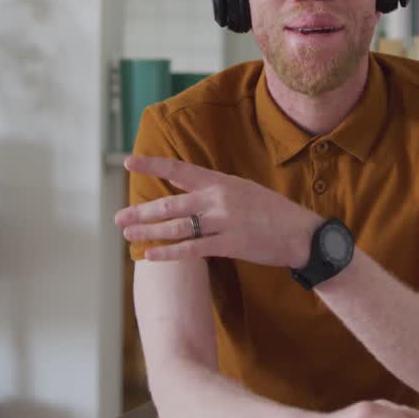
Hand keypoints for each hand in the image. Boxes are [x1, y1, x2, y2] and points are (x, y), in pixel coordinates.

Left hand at [116, 155, 322, 266]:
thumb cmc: (271, 211)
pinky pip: (192, 248)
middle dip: (142, 211)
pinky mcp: (229, 244)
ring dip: (149, 231)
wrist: (300, 233)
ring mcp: (223, 221)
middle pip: (171, 203)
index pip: (179, 170)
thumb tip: (181, 185)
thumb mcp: (243, 189)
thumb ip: (212, 188)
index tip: (128, 163)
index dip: (152, 165)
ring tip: (128, 234)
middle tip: (118, 217)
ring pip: (177, 226)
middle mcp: (218, 198)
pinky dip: (169, 252)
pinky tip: (151, 254)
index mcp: (221, 181)